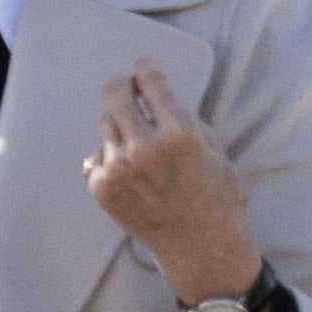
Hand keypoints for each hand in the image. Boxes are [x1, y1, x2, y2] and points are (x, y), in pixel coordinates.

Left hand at [83, 57, 256, 304]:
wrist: (198, 244)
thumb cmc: (214, 193)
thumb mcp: (213, 146)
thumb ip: (183, 118)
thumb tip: (152, 94)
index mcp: (179, 132)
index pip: (149, 80)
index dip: (146, 68)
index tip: (145, 67)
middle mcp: (144, 148)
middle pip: (114, 93)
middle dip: (124, 86)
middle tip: (131, 90)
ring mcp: (118, 169)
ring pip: (105, 123)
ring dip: (120, 126)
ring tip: (139, 144)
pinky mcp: (101, 188)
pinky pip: (97, 155)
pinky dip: (111, 156)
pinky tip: (130, 171)